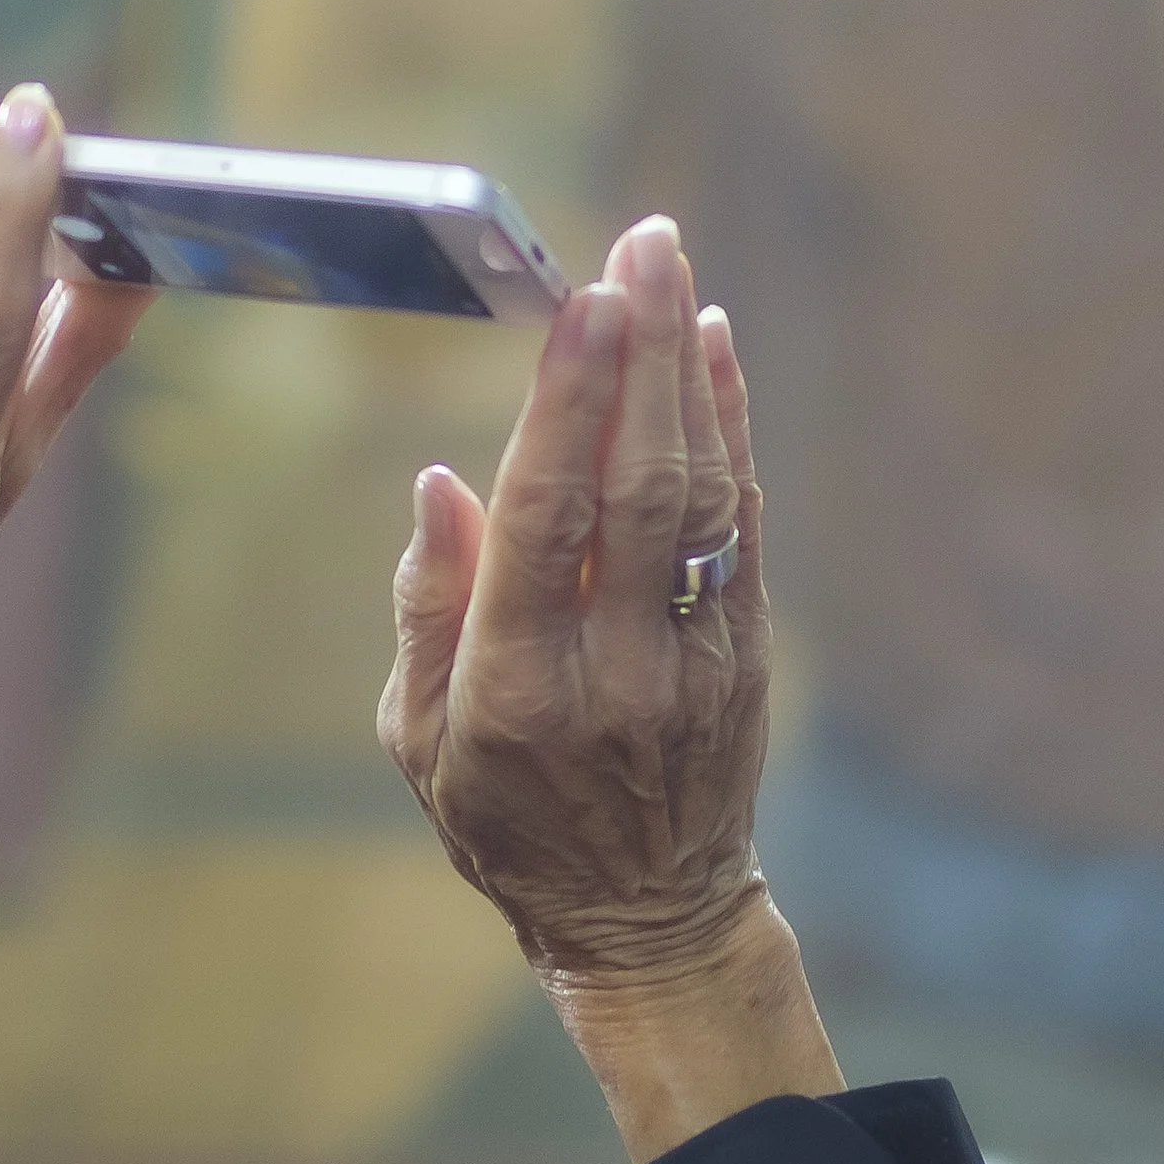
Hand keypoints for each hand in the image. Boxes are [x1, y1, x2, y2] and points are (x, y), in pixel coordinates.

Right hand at [379, 215, 837, 1160]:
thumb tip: (444, 480)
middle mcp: (613, 667)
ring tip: (671, 268)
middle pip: (636, 485)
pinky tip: (714, 349)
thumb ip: (425, 606)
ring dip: (688, 372)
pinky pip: (742, 522)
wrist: (646, 917)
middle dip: (641, 356)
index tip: (579, 304)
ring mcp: (694, 661)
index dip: (566, 403)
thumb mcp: (416, 737)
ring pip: (699, 495)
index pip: (546, 519)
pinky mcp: (748, 654)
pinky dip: (731, 428)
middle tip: (641, 246)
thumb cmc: (504, 817)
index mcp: (516, 686)